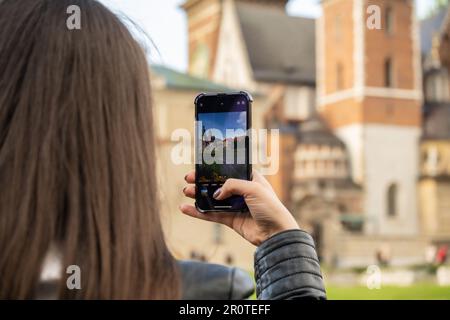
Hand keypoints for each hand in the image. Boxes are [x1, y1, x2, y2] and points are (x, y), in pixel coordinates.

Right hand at [179, 171, 299, 245]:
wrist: (276, 233)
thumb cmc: (271, 207)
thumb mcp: (253, 188)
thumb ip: (232, 185)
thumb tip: (216, 193)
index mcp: (250, 179)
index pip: (229, 170)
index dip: (214, 169)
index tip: (200, 167)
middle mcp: (241, 191)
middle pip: (217, 184)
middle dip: (202, 181)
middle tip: (188, 179)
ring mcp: (235, 206)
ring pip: (212, 199)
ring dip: (198, 195)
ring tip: (186, 192)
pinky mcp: (230, 219)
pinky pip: (211, 214)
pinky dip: (198, 212)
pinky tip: (186, 208)